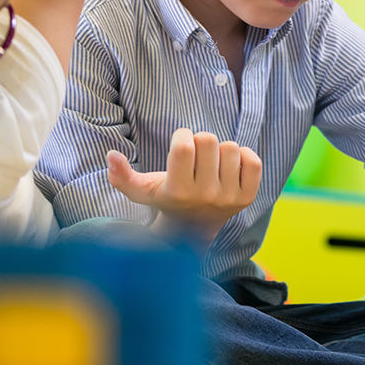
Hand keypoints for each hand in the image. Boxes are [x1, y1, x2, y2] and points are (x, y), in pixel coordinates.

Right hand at [106, 128, 261, 246]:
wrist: (194, 228)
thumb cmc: (167, 200)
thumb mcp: (142, 191)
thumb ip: (122, 176)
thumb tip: (112, 155)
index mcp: (178, 191)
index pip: (184, 145)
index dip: (182, 136)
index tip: (181, 143)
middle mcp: (205, 196)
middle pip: (209, 140)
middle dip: (201, 141)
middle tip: (196, 155)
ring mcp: (229, 198)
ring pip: (231, 148)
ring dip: (220, 150)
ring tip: (211, 164)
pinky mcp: (248, 197)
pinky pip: (253, 160)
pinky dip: (244, 156)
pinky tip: (230, 166)